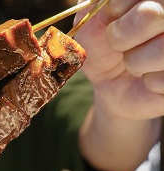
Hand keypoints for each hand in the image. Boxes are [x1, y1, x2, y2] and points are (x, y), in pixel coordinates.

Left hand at [75, 0, 163, 170]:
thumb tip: (105, 2)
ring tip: (132, 63)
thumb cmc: (101, 49)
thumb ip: (98, 7)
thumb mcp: (91, 23)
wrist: (110, 84)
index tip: (110, 14)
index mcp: (154, 1)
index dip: (119, 6)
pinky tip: (146, 81)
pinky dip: (146, 83)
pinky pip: (161, 81)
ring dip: (133, 61)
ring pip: (159, 51)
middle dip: (123, 33)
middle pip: (154, 14)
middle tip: (118, 42)